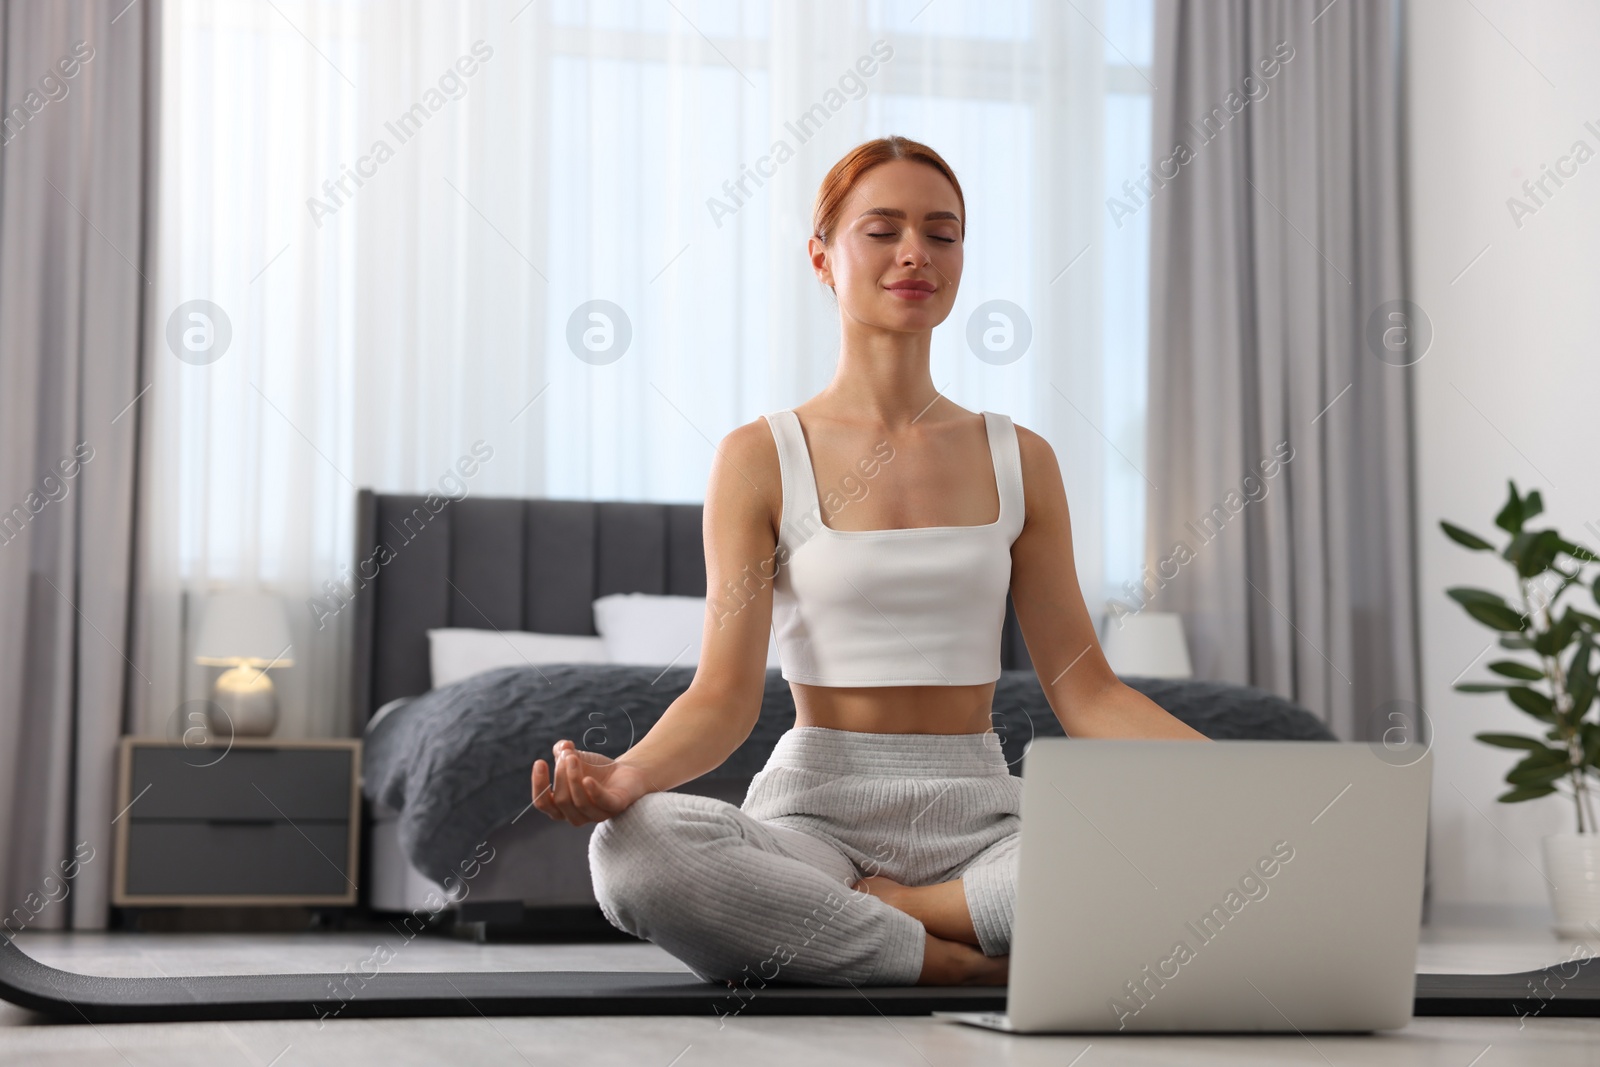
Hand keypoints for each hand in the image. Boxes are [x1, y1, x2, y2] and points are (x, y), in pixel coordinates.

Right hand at [531, 740, 654, 826]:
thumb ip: (562, 751)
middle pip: (561, 800)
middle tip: (568, 755)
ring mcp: (597, 814)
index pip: (543, 803)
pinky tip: (588, 779)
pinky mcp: (616, 807)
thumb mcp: (575, 758)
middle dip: (561, 775)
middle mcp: (577, 815)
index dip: (539, 785)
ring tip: (573, 757)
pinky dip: (594, 792)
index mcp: (562, 808)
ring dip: (574, 778)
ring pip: (579, 803)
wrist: (627, 771)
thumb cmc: (596, 769)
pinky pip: (603, 803)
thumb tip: (561, 747)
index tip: (540, 762)